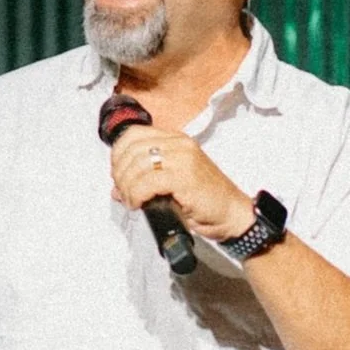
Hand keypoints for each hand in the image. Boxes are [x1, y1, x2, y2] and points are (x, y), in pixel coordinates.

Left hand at [108, 125, 255, 243]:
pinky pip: (146, 182)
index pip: (133, 134)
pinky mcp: (184, 177)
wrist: (232, 214)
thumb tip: (116, 188)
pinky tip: (138, 204)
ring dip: (126, 187)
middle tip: (122, 191)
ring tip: (131, 201)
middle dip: (120, 173)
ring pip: (136, 165)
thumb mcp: (171, 183)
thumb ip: (145, 180)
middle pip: (131, 149)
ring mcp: (183, 159)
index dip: (118, 154)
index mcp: (176, 140)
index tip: (118, 174)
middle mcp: (179, 144)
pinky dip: (135, 195)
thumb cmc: (205, 201)